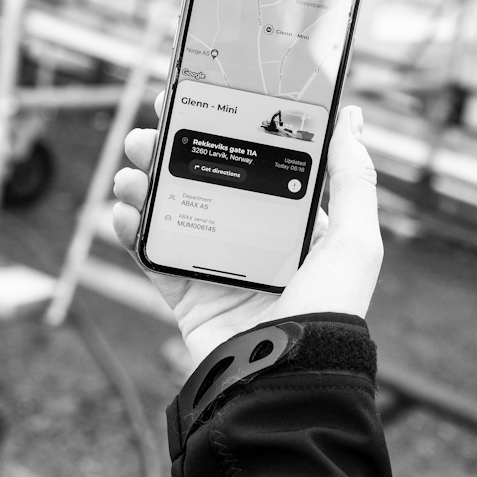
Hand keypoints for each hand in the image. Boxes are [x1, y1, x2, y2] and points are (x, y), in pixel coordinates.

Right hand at [110, 96, 382, 360]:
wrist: (286, 380)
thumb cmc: (329, 310)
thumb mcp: (355, 240)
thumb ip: (353, 178)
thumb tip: (352, 117)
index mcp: (295, 224)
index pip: (258, 161)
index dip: (230, 128)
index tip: (203, 96)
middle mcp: (255, 242)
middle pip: (207, 180)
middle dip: (175, 149)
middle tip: (152, 127)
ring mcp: (218, 269)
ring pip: (173, 212)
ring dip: (146, 185)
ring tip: (131, 170)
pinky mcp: (189, 297)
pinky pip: (153, 257)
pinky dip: (131, 232)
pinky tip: (121, 212)